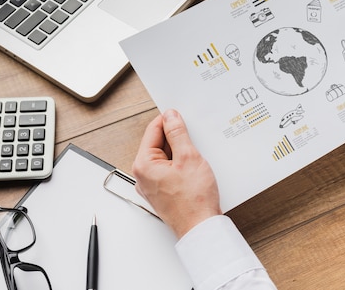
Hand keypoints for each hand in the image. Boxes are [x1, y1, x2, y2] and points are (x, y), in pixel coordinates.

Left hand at [132, 109, 220, 238]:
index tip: (181, 116)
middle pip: (159, 144)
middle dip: (176, 138)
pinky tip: (194, 170)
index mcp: (143, 165)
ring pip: (166, 158)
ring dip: (181, 153)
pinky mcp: (163, 192)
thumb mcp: (188, 157)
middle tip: (193, 140)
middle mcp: (143, 176)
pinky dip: (182, 166)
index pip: (153, 130)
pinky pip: (170, 171)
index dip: (169, 120)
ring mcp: (152, 186)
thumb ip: (177, 133)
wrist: (201, 228)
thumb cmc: (193, 200)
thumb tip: (171, 116)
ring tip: (195, 159)